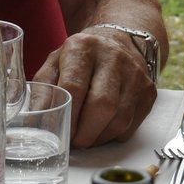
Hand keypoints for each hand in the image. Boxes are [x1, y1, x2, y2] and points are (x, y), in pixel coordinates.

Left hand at [33, 30, 154, 147]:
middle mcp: (113, 56)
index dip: (67, 116)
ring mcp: (135, 73)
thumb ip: (43, 91)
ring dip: (99, 138)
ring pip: (120, 119)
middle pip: (102, 105)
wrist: (116, 42)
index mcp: (83, 47)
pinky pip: (132, 125)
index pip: (75, 87)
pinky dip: (114, 135)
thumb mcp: (54, 65)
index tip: (60, 132)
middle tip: (73, 141)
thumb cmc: (79, 59)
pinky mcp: (149, 90)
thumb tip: (35, 121)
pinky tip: (102, 130)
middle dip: (84, 133)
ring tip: (86, 137)